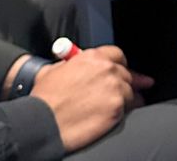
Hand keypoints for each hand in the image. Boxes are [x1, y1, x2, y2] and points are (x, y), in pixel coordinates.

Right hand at [31, 46, 154, 151]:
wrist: (43, 121)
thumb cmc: (45, 98)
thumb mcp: (55, 70)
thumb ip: (74, 64)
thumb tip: (78, 67)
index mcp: (92, 57)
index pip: (117, 55)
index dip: (119, 65)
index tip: (123, 70)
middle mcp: (107, 69)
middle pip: (126, 73)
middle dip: (128, 81)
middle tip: (133, 86)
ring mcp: (114, 88)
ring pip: (130, 90)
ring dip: (128, 96)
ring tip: (128, 102)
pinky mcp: (117, 107)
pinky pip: (131, 106)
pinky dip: (128, 109)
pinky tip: (122, 112)